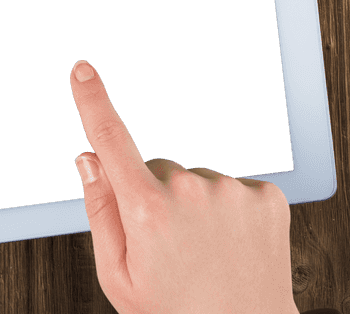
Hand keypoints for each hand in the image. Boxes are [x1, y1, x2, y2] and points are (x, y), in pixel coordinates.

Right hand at [70, 60, 298, 313]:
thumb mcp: (119, 277)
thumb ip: (99, 213)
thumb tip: (90, 161)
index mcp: (146, 211)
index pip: (111, 140)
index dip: (93, 102)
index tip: (83, 71)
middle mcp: (190, 191)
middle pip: (155, 169)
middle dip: (153, 196)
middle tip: (168, 246)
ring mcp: (232, 191)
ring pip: (194, 180)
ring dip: (193, 206)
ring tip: (204, 252)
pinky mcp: (266, 196)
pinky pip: (231, 188)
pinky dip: (227, 211)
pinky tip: (230, 246)